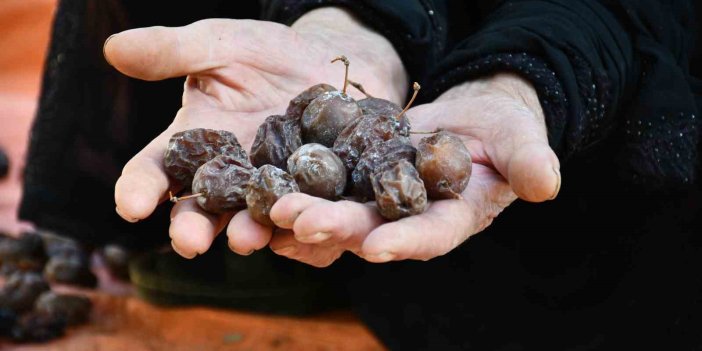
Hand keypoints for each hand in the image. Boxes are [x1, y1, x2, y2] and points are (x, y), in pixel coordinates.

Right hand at [107, 8, 407, 257]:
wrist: (326, 64)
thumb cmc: (265, 54)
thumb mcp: (220, 44)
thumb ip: (172, 51)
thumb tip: (113, 47)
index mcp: (192, 144)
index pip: (155, 170)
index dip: (140, 189)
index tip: (132, 205)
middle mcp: (225, 178)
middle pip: (199, 211)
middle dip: (192, 227)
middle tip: (190, 241)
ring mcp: (267, 191)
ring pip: (250, 221)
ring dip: (246, 233)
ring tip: (245, 238)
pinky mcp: (309, 197)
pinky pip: (303, 219)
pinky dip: (302, 229)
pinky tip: (303, 231)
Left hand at [262, 73, 560, 265]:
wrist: (472, 117)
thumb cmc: (504, 132)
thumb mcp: (521, 141)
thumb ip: (529, 162)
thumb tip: (546, 184)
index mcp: (452, 218)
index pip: (430, 236)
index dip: (405, 242)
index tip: (376, 247)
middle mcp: (409, 219)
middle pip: (371, 229)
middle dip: (336, 227)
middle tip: (297, 220)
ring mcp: (379, 201)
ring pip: (340, 212)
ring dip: (306, 213)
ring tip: (272, 208)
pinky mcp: (357, 177)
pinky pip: (326, 185)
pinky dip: (299, 187)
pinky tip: (266, 187)